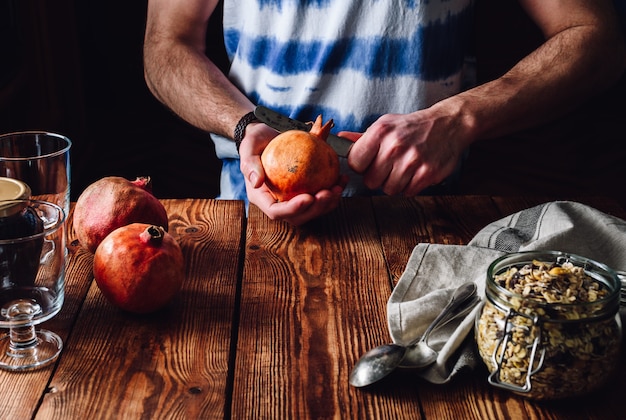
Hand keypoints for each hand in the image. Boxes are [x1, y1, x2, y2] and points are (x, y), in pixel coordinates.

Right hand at [239, 123, 346, 225]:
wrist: (267, 136)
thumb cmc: (255, 142)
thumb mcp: (248, 148)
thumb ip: (249, 164)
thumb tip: (256, 181)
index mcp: (263, 198)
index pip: (277, 211)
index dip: (293, 209)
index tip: (308, 197)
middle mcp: (279, 202)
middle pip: (298, 216)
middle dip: (315, 209)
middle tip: (327, 193)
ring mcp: (293, 198)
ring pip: (313, 209)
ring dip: (328, 203)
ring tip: (338, 187)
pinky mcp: (306, 190)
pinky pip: (321, 195)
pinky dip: (333, 189)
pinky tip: (341, 179)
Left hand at [343, 107, 468, 195]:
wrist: (449, 124)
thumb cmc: (412, 127)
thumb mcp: (386, 125)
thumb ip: (361, 138)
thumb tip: (338, 140)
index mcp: (381, 131)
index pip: (355, 163)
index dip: (362, 166)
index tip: (370, 162)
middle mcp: (395, 145)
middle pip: (371, 181)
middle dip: (378, 177)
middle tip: (389, 166)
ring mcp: (412, 160)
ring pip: (389, 189)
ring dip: (394, 183)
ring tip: (403, 168)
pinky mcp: (428, 173)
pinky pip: (408, 192)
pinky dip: (410, 186)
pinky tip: (415, 172)